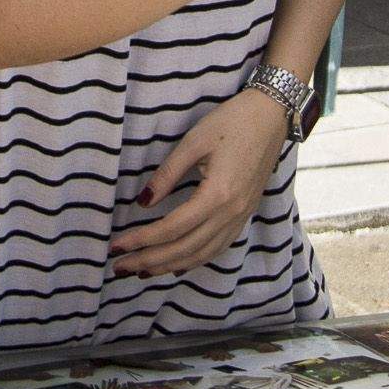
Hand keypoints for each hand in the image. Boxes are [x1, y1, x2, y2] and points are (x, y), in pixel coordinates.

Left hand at [115, 87, 294, 278]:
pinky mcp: (245, 214)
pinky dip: (195, 260)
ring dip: (170, 266)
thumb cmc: (232, 122)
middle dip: (150, 261)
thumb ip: (166, 175)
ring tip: (142, 271)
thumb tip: (142, 202)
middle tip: (120, 267)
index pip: (171, 228)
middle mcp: (231, 213)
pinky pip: (218, 247)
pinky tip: (177, 265)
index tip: (116, 246)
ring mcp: (241, 217)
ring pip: (202, 254)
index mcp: (217, 194)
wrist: (272, 116)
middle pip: (185, 248)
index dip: (141, 240)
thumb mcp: (193, 142)